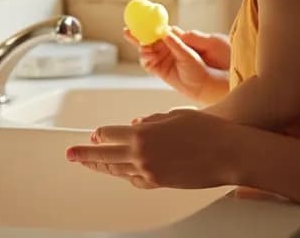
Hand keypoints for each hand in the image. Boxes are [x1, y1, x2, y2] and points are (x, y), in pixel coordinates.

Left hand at [64, 108, 244, 188]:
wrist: (227, 152)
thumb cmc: (206, 130)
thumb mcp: (173, 115)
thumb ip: (151, 120)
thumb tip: (136, 122)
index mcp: (142, 133)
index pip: (109, 134)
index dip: (99, 135)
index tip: (92, 135)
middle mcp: (141, 154)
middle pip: (104, 156)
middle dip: (85, 155)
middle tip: (71, 155)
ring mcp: (149, 171)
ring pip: (117, 170)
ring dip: (102, 167)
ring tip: (90, 165)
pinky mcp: (160, 183)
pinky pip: (136, 180)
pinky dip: (126, 175)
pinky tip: (121, 173)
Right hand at [125, 27, 227, 101]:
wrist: (200, 86)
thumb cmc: (198, 68)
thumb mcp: (188, 54)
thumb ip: (176, 44)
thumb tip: (164, 32)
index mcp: (175, 39)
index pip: (159, 29)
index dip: (149, 25)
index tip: (142, 21)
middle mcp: (166, 47)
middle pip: (148, 38)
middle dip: (137, 35)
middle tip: (127, 30)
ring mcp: (161, 58)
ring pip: (146, 50)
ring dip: (142, 48)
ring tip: (145, 49)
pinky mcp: (158, 69)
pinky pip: (147, 62)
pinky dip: (145, 59)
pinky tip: (147, 57)